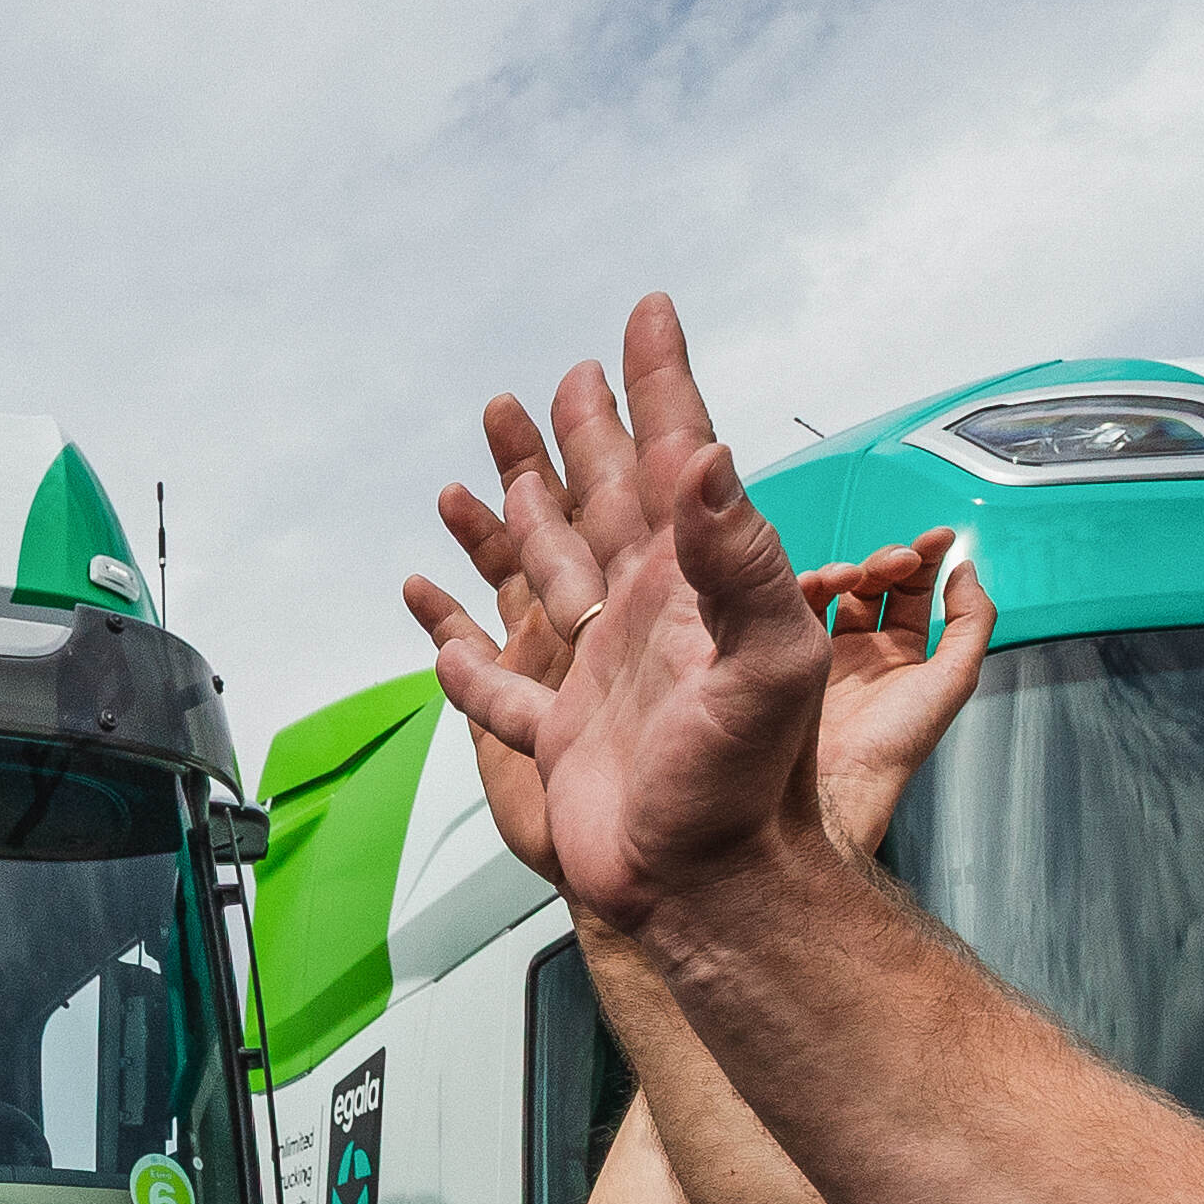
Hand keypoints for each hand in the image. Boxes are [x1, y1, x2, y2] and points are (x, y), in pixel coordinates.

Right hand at [418, 298, 834, 928]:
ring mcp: (598, 674)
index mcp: (693, 586)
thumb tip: (706, 455)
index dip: (663, 384)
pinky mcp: (559, 734)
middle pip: (605, 502)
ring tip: (497, 465)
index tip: (650, 314)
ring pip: (544, 573)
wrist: (708, 889)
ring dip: (520, 518)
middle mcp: (644, 617)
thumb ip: (739, 558)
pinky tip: (436, 618)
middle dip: (587, 436)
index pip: (679, 458)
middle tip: (570, 377)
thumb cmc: (750, 786)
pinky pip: (496, 683)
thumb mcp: (766, 661)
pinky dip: (460, 649)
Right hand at [788, 531, 991, 858]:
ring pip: (834, 592)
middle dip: (886, 562)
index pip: (914, 593)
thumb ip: (972, 623)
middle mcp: (863, 653)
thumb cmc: (893, 744)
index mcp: (903, 657)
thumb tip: (968, 573)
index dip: (926, 560)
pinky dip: (805, 589)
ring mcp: (822, 654)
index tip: (935, 538)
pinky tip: (817, 586)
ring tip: (853, 576)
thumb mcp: (954, 679)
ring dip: (846, 572)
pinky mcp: (785, 657)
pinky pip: (793, 610)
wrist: (836, 784)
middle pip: (874, 585)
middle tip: (897, 559)